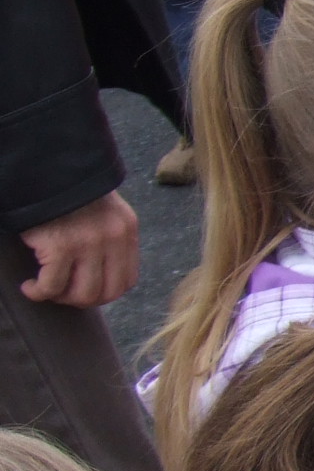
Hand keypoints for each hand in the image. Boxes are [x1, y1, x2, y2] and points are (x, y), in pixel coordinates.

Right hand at [19, 189, 138, 307]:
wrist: (45, 169)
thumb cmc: (67, 192)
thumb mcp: (104, 211)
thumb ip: (109, 238)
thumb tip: (101, 274)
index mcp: (126, 229)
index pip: (127, 280)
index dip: (104, 294)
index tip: (84, 291)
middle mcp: (113, 238)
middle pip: (107, 293)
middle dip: (82, 300)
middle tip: (61, 294)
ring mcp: (88, 244)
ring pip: (81, 294)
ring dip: (60, 298)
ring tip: (45, 289)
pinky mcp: (60, 246)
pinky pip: (51, 286)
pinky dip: (38, 292)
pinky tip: (29, 286)